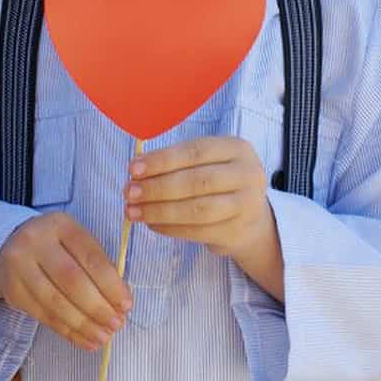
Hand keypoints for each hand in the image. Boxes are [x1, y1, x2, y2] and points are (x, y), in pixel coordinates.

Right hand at [0, 211, 133, 351]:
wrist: (9, 246)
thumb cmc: (56, 246)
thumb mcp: (76, 242)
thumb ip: (98, 267)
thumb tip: (120, 304)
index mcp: (61, 225)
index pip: (90, 258)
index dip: (111, 285)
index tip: (126, 305)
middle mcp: (36, 242)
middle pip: (72, 281)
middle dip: (98, 307)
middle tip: (116, 325)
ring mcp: (19, 266)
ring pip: (55, 302)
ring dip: (83, 324)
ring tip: (103, 337)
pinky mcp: (12, 290)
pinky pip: (43, 315)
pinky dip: (67, 331)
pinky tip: (84, 340)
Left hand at [124, 134, 273, 261]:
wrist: (252, 219)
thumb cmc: (219, 182)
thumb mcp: (207, 162)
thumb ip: (177, 163)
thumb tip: (136, 172)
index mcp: (236, 148)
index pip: (194, 152)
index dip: (162, 161)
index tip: (133, 169)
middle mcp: (247, 174)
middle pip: (196, 181)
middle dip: (157, 188)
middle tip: (129, 193)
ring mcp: (245, 205)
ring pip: (196, 209)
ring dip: (159, 211)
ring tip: (134, 211)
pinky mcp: (236, 231)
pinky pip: (197, 231)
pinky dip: (169, 228)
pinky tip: (151, 224)